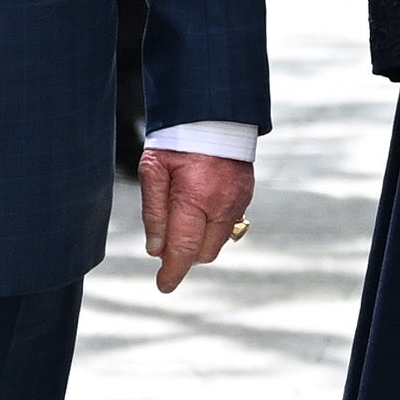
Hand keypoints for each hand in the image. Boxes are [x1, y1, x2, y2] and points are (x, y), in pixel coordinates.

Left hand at [138, 145, 253, 292]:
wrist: (212, 114)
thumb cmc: (177, 140)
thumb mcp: (153, 170)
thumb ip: (154, 212)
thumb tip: (156, 250)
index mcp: (195, 198)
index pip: (184, 248)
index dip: (173, 271)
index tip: (164, 285)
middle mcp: (222, 205)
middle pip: (203, 252)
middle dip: (185, 255)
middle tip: (165, 244)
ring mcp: (238, 202)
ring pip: (218, 242)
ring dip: (199, 242)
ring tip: (181, 220)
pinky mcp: (245, 196)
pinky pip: (229, 225)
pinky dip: (212, 227)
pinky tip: (198, 209)